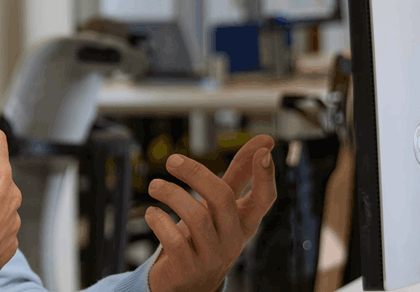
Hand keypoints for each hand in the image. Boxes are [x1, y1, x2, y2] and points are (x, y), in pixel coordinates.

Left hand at [146, 136, 276, 291]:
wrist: (188, 282)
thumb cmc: (207, 234)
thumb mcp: (224, 206)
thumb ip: (241, 174)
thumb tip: (265, 141)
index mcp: (244, 222)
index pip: (264, 200)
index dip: (266, 177)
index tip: (265, 152)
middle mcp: (233, 240)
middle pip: (222, 198)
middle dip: (195, 173)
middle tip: (172, 160)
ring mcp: (212, 256)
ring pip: (195, 217)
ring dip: (170, 194)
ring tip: (155, 186)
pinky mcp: (188, 268)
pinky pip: (174, 239)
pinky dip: (159, 220)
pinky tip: (153, 213)